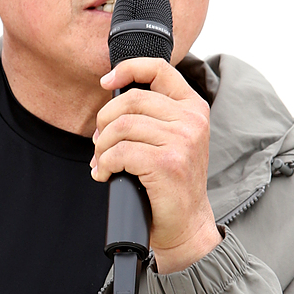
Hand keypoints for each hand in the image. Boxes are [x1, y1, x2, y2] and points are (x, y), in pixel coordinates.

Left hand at [91, 58, 219, 274]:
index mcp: (193, 107)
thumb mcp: (173, 139)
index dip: (128, 68)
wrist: (186, 225)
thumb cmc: (172, 182)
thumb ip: (154, 114)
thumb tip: (113, 94)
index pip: (159, 68)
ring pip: (121, 126)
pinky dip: (105, 164)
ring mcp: (182, 140)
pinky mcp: (167, 163)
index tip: (107, 81)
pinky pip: (120, 152)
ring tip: (103, 161)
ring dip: (102, 147)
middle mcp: (191, 120)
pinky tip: (107, 174)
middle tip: (100, 142)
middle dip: (105, 120)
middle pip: (131, 100)